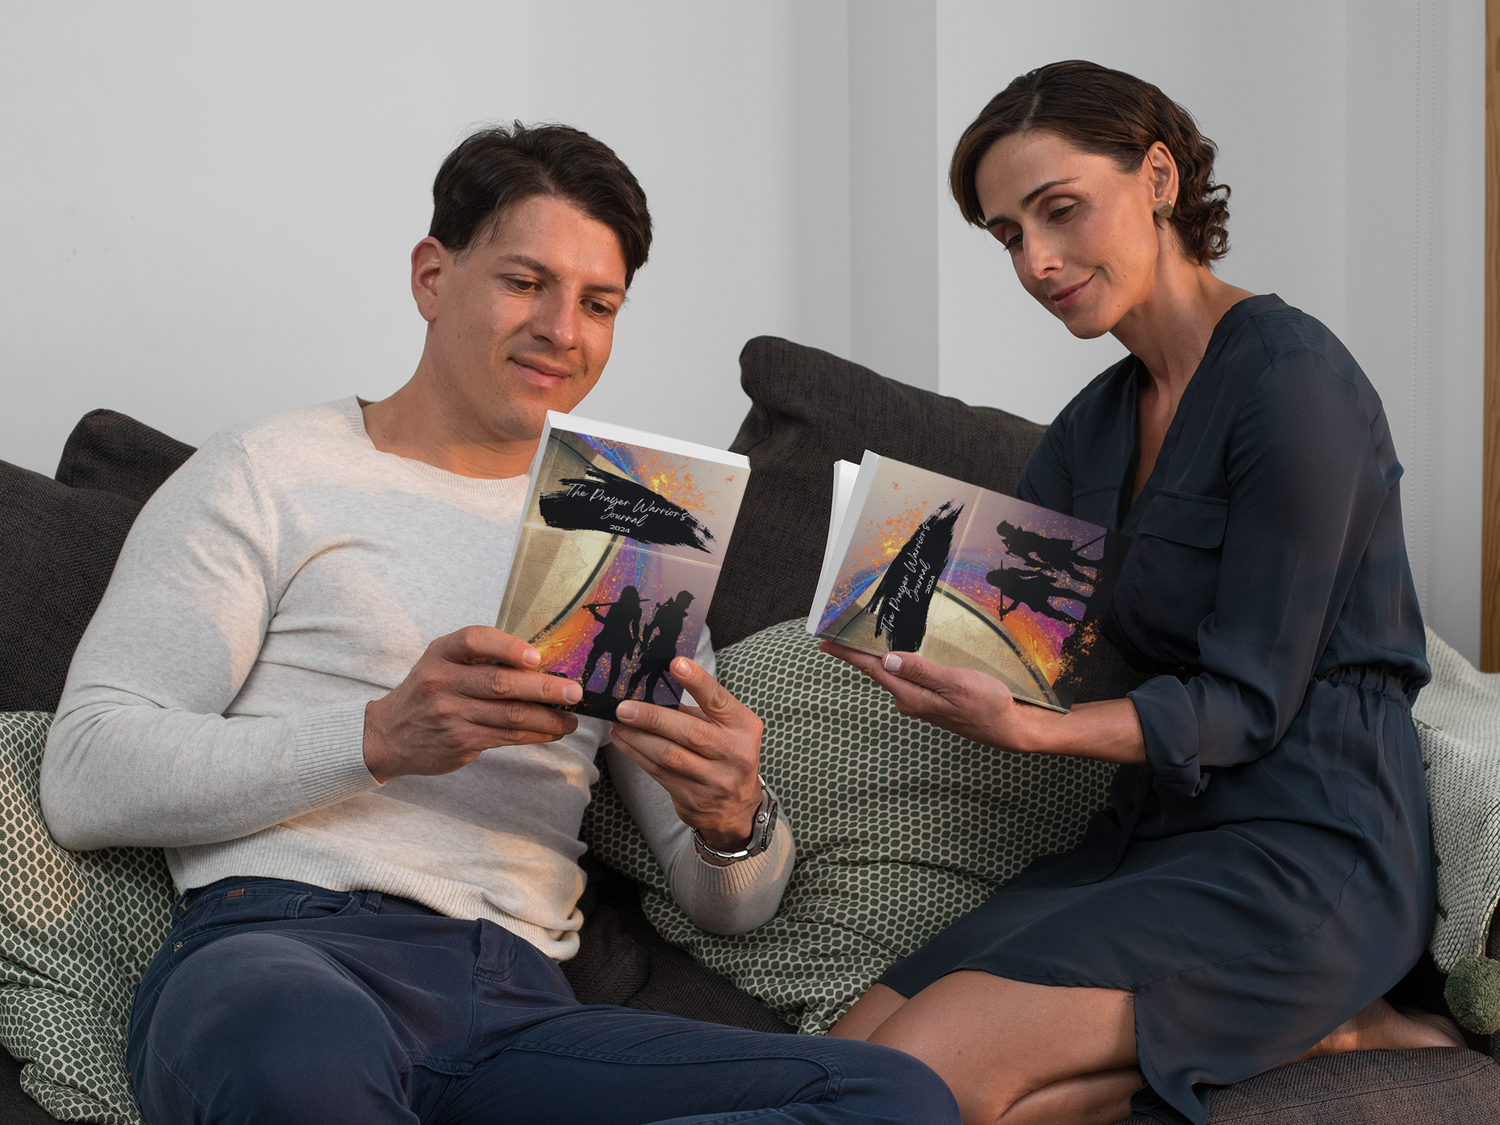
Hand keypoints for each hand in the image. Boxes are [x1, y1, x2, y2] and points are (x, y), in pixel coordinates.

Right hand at [363, 626, 580, 782]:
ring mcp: (451, 714)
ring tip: (572, 719)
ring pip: (510, 715)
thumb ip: (479, 658)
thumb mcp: (441, 663)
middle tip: (574, 692)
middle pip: (502, 683)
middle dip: (545, 688)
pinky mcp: (460, 741)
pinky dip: (535, 734)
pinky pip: (506, 737)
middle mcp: (444, 682)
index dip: (508, 646)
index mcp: (442, 653)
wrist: (388, 735)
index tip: (536, 657)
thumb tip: (540, 661)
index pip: (476, 641)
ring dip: (548, 718)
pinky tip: (553, 731)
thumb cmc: (428, 691)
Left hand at [609, 657, 763, 849]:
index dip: (698, 682)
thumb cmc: (726, 753)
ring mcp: (714, 778)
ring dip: (637, 737)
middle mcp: (733, 752)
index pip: (719, 700)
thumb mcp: (726, 728)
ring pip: (669, 755)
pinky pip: (658, 772)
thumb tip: (654, 687)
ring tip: (617, 723)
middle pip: (690, 732)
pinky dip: (636, 754)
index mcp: (743, 726)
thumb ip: (699, 710)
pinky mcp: (692, 796)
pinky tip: (623, 740)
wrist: (736, 806)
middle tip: (624, 707)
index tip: (676, 663)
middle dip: (653, 718)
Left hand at [818, 640, 1031, 750]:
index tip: (826, 642)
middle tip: (842, 630)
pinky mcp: (932, 699)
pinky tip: (900, 653)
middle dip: (859, 652)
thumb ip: (921, 671)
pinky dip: (900, 662)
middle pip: (878, 670)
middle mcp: (911, 700)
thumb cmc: (988, 705)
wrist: (1011, 727)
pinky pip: (909, 676)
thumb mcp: (955, 683)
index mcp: (912, 696)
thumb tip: (888, 660)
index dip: (849, 655)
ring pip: (894, 672)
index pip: (873, 670)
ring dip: (879, 656)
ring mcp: (921, 701)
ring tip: (866, 637)